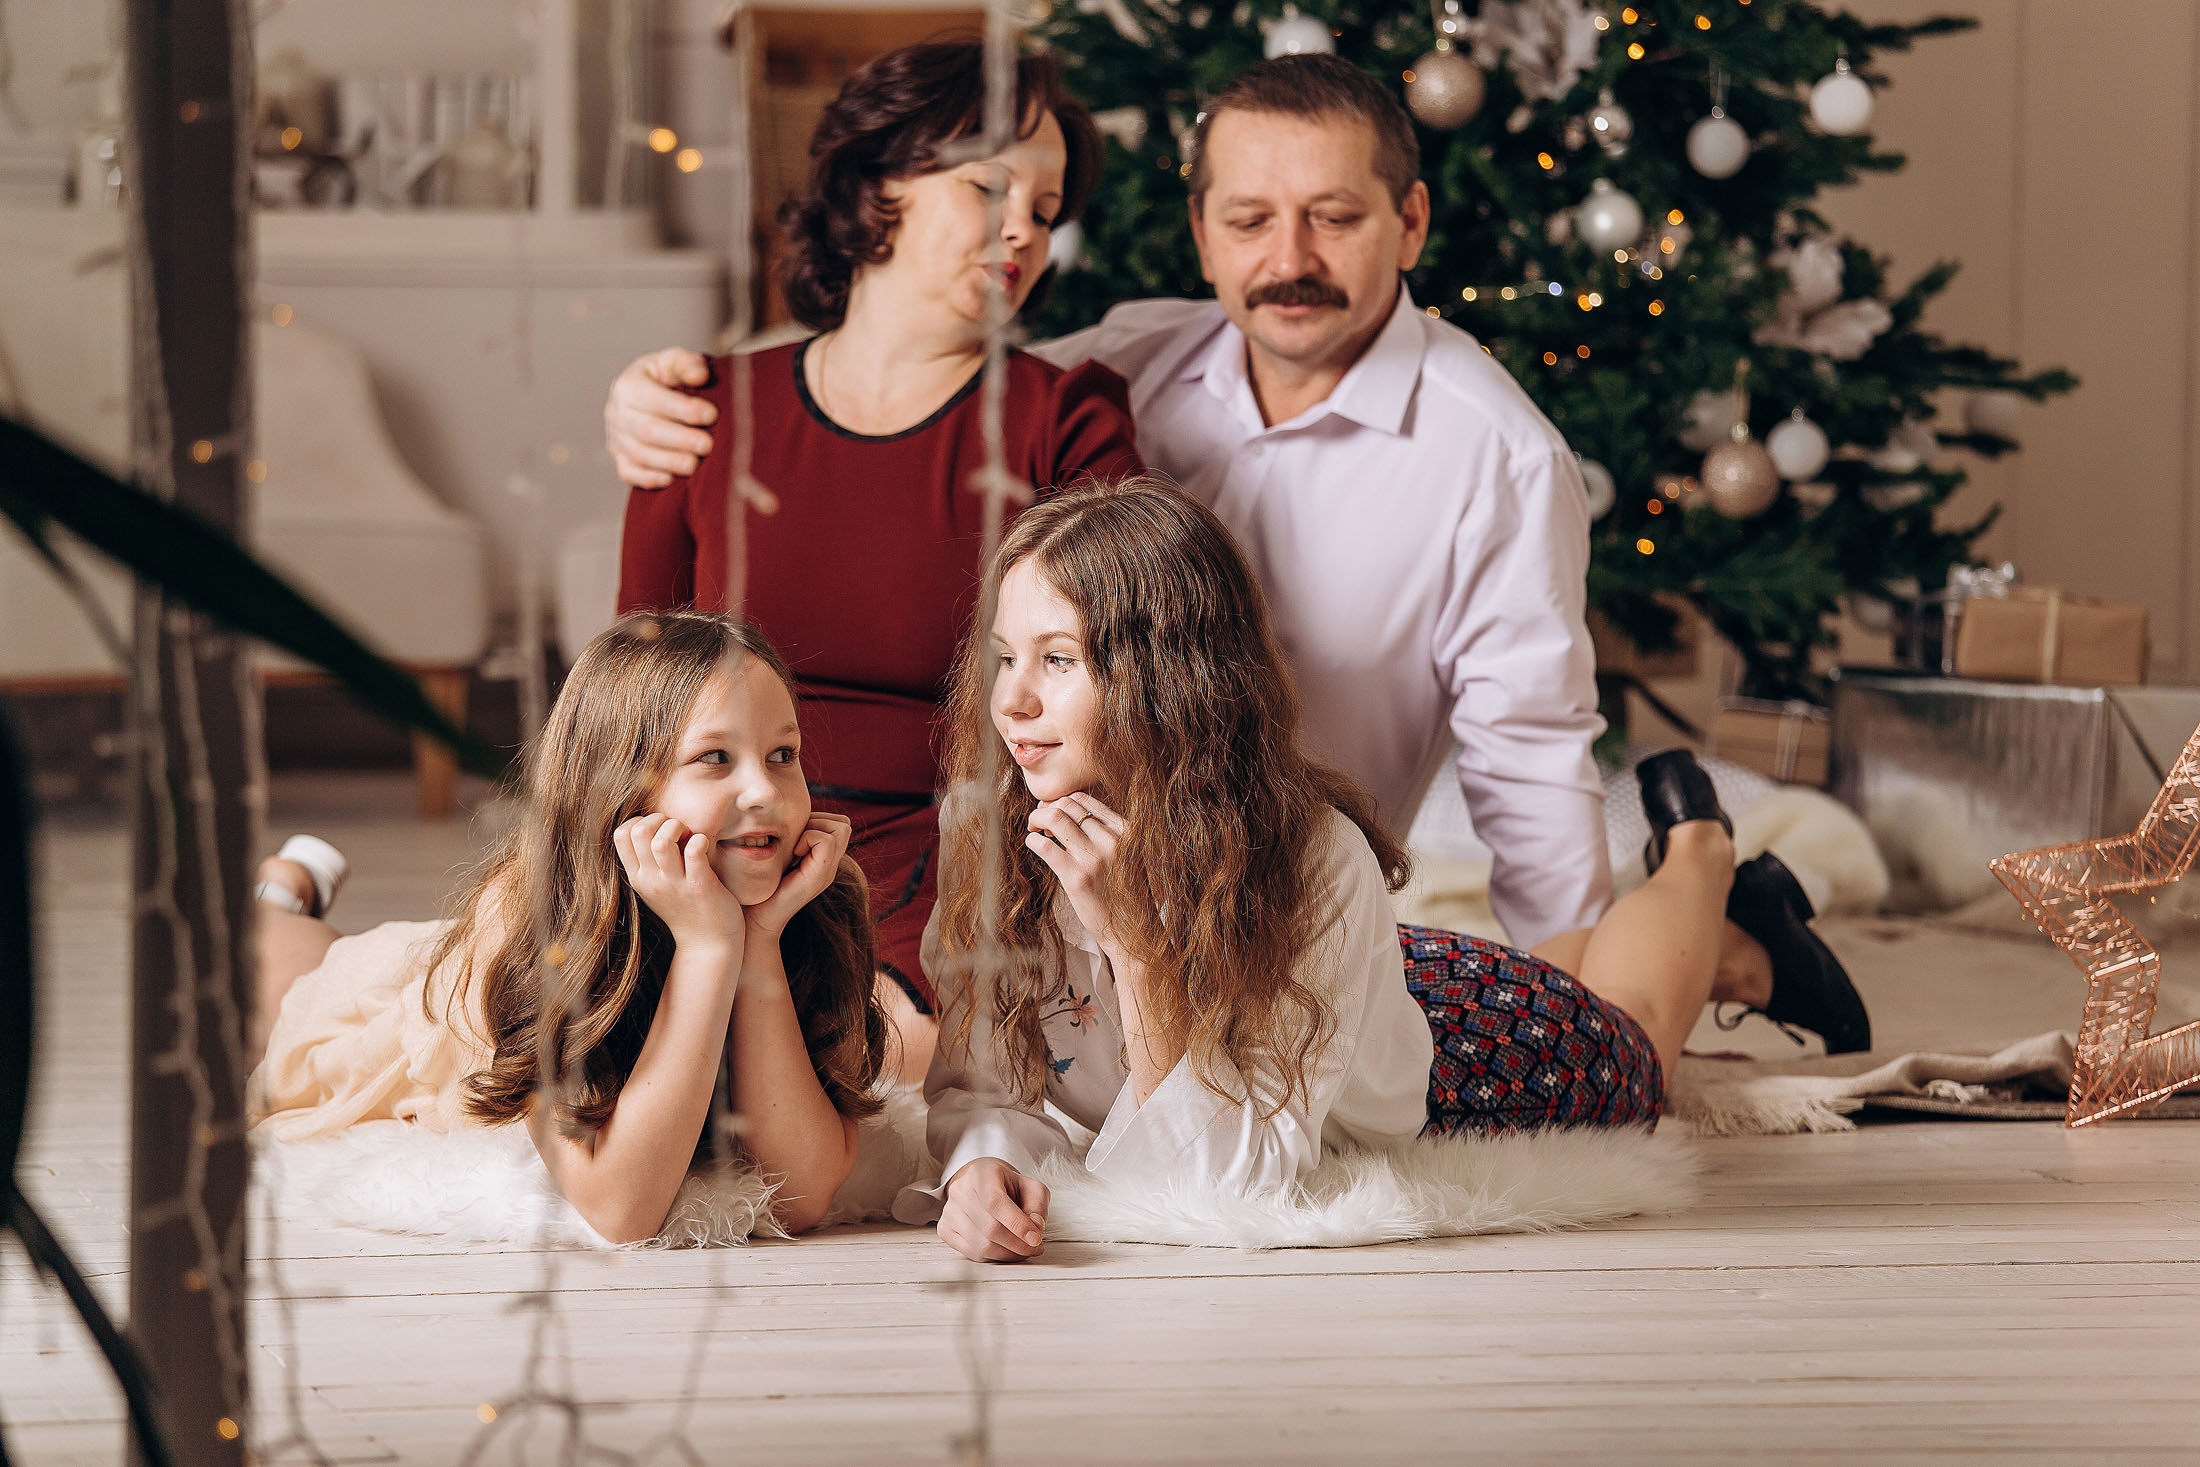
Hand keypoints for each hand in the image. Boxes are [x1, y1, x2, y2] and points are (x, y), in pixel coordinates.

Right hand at [605, 348, 715, 488]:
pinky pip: (627, 472)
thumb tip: (700, 376)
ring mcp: (615, 436)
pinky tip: (670, 479)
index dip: (684, 409)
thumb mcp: (675, 363)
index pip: (654, 399)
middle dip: (680, 439)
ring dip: (668, 461)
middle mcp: (616, 411)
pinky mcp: (618, 457)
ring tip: (694, 465)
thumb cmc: (666, 378)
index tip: (712, 415)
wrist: (648, 394)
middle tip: (708, 445)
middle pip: (646, 430)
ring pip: (638, 454)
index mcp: (629, 384)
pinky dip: (648, 478)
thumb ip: (687, 365)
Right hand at [614, 813, 744, 952]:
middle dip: (660, 819)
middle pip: (639, 831)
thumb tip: (648, 824)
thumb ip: (648, 860)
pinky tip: (704, 846)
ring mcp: (674, 885)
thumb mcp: (655, 886)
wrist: (708, 943)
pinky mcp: (699, 886)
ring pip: (662, 841)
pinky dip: (700, 840)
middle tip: (678, 830)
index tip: (660, 829)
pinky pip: (694, 850)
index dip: (641, 820)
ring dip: (679, 827)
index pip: (621, 834)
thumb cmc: (685, 907)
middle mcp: (651, 881)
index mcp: (638, 877)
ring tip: (690, 837)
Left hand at [743, 812, 852, 939]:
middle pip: (843, 823)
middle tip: (794, 841)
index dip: (817, 819)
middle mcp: (829, 865)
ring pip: (840, 827)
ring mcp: (827, 872)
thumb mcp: (774, 853)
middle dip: (817, 821)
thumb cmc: (755, 885)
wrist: (751, 919)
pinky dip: (809, 838)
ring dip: (813, 829)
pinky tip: (793, 855)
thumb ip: (787, 837)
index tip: (793, 838)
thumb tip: (779, 809)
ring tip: (793, 848)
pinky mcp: (819, 878)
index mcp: (821, 859)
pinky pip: (826, 841)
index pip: (838, 822)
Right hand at [939, 1157, 1049, 1262]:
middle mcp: (960, 1190)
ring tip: (1024, 1250)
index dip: (1017, 1224)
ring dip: (1008, 1254)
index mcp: (981, 1173)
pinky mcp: (945, 1229)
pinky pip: (972, 1253)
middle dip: (1017, 1244)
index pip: (996, 1202)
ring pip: (980, 1244)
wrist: (983, 1187)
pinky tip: (1006, 1251)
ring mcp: (949, 1210)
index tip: (1036, 1239)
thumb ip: (1037, 1205)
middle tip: (1036, 1248)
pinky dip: (994, 1257)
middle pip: (989, 1228)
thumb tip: (1035, 1228)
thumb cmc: (1009, 1188)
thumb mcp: (1031, 1188)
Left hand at [1025, 792, 1126, 956]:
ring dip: (1036, 818)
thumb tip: (1066, 811)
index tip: (1053, 812)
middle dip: (1046, 808)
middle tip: (1039, 821)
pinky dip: (1032, 840)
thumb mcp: (1126, 854)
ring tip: (1034, 829)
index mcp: (1125, 830)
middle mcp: (1112, 840)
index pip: (1083, 799)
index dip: (1061, 801)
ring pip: (1054, 818)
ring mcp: (1094, 858)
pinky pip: (1044, 845)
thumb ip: (1106, 833)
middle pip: (1066, 805)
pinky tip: (1033, 844)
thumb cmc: (1124, 893)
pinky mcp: (1076, 877)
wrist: (1131, 930)